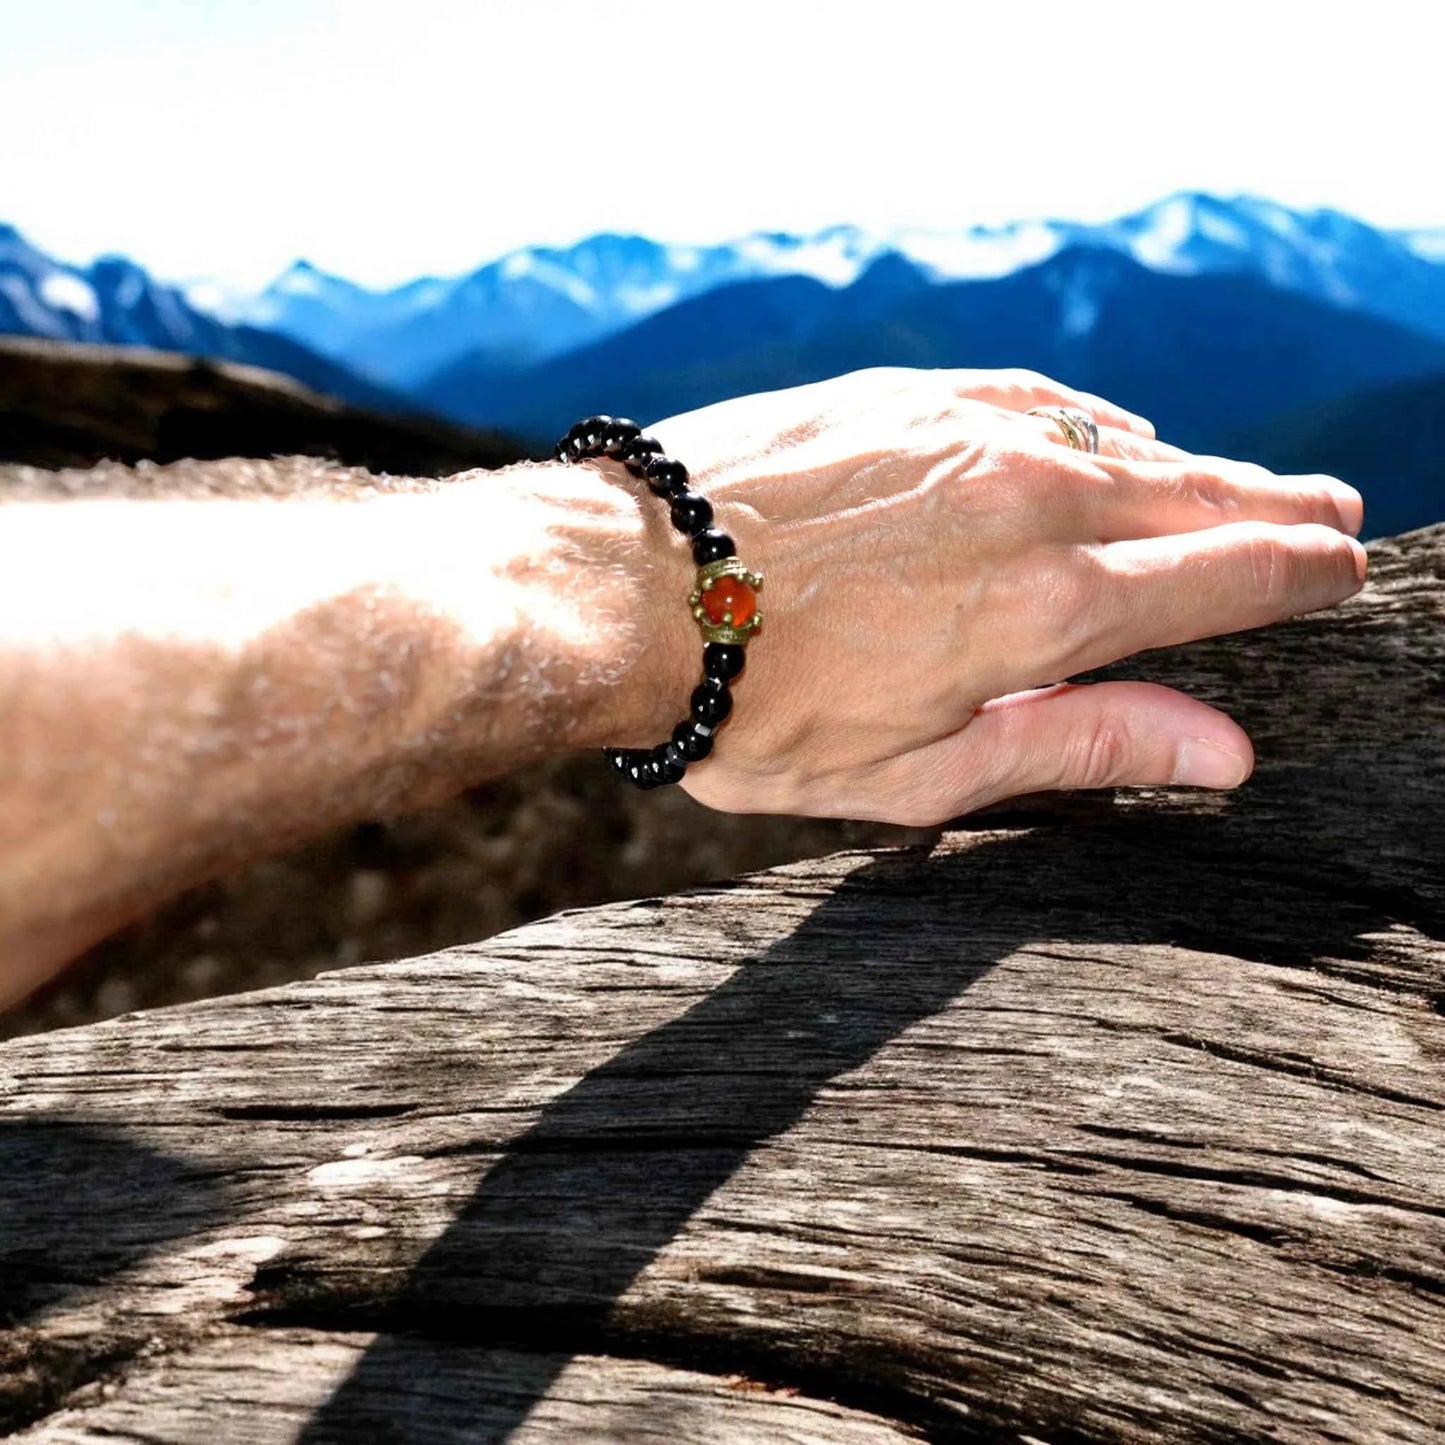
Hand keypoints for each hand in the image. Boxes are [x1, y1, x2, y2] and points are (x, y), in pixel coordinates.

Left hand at [642, 367, 1365, 825]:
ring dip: (1191, 465)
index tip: (1343, 566)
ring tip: (1232, 485)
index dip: (1304, 571)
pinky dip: (1093, 425)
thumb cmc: (762, 708)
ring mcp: (970, 429)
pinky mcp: (908, 392)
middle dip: (1278, 507)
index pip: (1233, 574)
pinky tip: (1106, 441)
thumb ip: (1083, 746)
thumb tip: (1225, 751)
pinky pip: (1039, 399)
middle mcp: (1033, 499)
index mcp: (1051, 607)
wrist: (627, 591)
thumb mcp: (927, 773)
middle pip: (1201, 490)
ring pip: (1126, 439)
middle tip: (1329, 514)